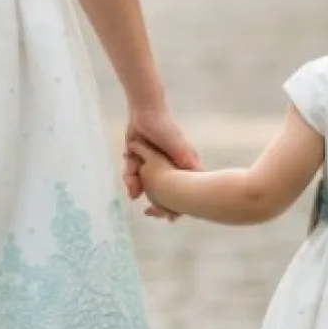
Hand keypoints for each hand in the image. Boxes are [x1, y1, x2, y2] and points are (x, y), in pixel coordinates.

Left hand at [124, 101, 198, 220]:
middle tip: (150, 212)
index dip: (178, 204)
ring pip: (145, 182)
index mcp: (180, 163)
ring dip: (137, 186)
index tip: (173, 218)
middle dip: (155, 201)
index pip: (182, 187)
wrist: (145, 110)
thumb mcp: (177, 145)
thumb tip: (197, 174)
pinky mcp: (138, 158)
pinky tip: (129, 176)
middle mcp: (167, 165)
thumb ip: (184, 159)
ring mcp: (152, 162)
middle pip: (161, 190)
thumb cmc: (165, 128)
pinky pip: (133, 173)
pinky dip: (130, 175)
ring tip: (133, 190)